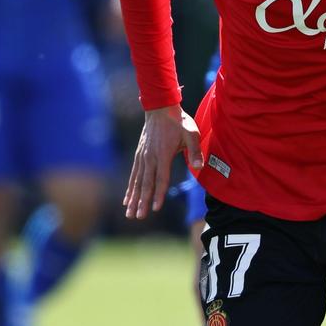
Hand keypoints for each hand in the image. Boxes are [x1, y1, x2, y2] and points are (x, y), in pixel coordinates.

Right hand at [124, 104, 202, 219]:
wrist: (160, 108)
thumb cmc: (179, 122)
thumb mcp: (192, 133)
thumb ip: (195, 151)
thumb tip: (199, 167)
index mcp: (163, 155)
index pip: (160, 179)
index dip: (158, 194)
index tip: (155, 208)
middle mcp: (150, 158)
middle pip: (146, 184)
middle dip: (141, 202)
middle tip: (137, 217)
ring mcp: (142, 157)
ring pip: (137, 182)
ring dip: (133, 198)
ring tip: (129, 213)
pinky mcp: (139, 155)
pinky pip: (133, 175)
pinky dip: (130, 188)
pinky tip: (126, 199)